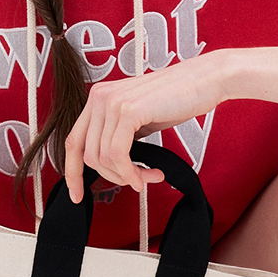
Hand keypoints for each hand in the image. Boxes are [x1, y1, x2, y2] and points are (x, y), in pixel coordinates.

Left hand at [63, 46, 277, 202]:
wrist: (205, 81)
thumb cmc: (177, 99)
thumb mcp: (138, 119)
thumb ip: (118, 136)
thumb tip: (107, 168)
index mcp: (98, 97)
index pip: (73, 141)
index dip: (72, 172)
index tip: (78, 195)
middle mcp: (99, 97)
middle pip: (86, 154)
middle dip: (111, 177)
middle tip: (136, 182)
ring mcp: (112, 102)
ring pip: (102, 158)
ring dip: (126, 176)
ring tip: (148, 176)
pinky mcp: (128, 110)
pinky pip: (117, 155)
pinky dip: (131, 172)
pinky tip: (149, 175)